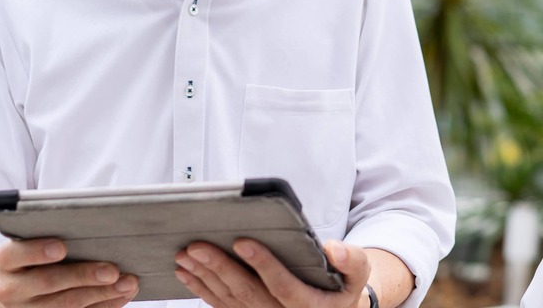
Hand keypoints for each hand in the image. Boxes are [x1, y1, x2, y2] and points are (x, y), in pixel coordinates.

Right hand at [0, 238, 138, 307]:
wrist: (15, 291)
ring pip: (66, 304)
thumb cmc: (33, 256)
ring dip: (102, 293)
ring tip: (128, 282)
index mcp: (6, 261)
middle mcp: (12, 289)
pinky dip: (104, 304)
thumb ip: (54, 232)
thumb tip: (97, 223)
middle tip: (112, 270)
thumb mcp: (32, 242)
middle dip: (83, 276)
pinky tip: (122, 295)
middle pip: (48, 282)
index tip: (61, 247)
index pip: (14, 254)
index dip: (36, 251)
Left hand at [174, 239, 369, 307]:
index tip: (242, 242)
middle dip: (219, 268)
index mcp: (309, 306)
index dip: (262, 264)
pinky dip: (202, 290)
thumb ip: (352, 261)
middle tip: (197, 246)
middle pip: (247, 293)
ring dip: (204, 278)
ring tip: (185, 255)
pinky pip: (222, 306)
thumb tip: (333, 249)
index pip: (283, 286)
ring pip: (229, 300)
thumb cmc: (342, 286)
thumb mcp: (357, 273)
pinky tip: (186, 273)